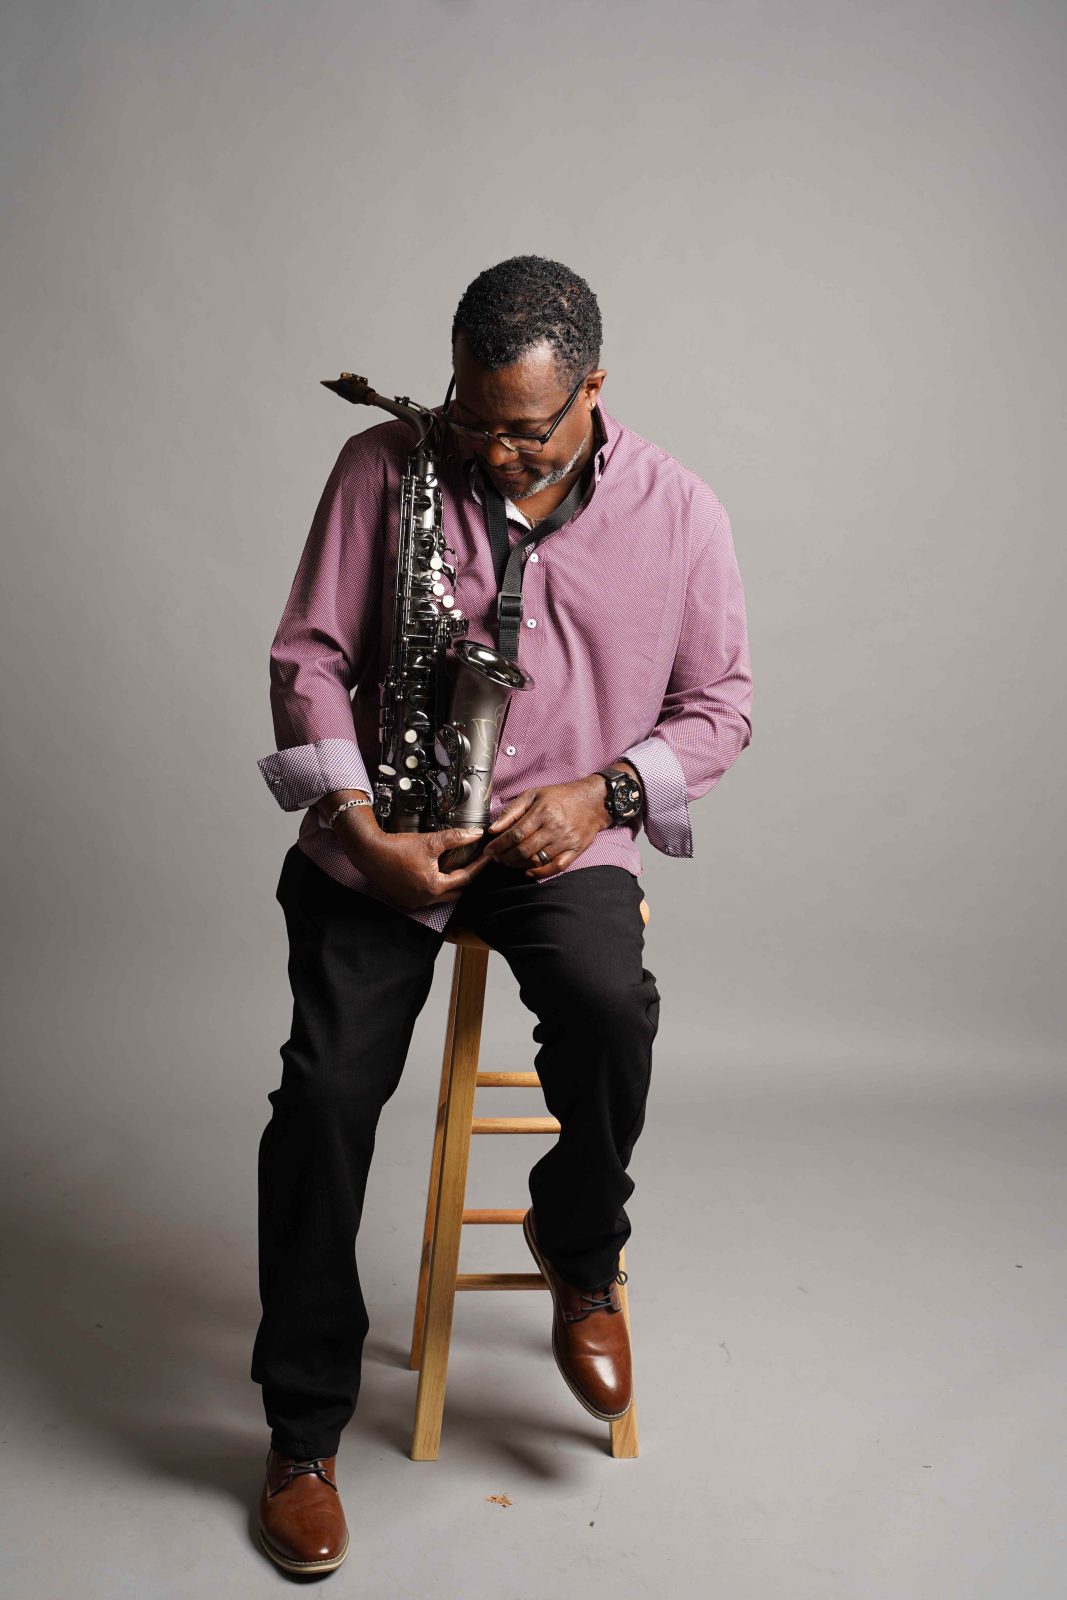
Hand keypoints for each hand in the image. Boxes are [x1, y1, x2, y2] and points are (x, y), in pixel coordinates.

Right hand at [335, 816, 494, 908]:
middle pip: (456, 892)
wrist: (369, 852)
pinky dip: (436, 889)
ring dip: (451, 885)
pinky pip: (428, 898)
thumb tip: (475, 834)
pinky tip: (437, 877)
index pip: (465, 878)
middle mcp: (426, 900)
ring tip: (458, 870)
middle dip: (467, 878)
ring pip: (442, 897)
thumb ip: (455, 838)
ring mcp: (415, 903)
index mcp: (434, 887)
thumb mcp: (430, 841)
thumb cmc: (396, 847)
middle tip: (475, 864)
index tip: (486, 858)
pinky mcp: (405, 901)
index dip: (478, 866)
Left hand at [481, 777, 608, 878]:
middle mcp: (554, 828)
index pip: (515, 834)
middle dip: (506, 857)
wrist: (593, 801)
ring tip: (510, 862)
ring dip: (519, 865)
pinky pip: (556, 867)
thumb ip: (512, 811)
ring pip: (537, 860)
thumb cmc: (560, 796)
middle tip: (498, 858)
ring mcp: (566, 841)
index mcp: (543, 812)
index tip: (489, 850)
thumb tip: (493, 829)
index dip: (499, 845)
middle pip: (524, 850)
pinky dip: (540, 873)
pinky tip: (529, 871)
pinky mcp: (576, 850)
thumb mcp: (533, 795)